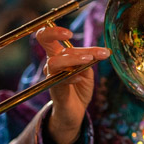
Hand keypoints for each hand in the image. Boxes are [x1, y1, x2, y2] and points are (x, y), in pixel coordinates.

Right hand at [35, 25, 109, 143]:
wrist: (74, 112)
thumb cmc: (80, 88)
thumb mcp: (87, 71)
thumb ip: (89, 60)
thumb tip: (100, 52)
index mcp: (60, 54)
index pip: (52, 37)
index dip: (56, 31)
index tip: (71, 33)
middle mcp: (52, 62)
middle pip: (43, 39)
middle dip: (54, 33)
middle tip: (70, 34)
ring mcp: (52, 76)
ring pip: (55, 61)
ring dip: (73, 58)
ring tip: (89, 60)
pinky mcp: (55, 90)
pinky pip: (60, 80)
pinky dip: (72, 77)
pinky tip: (81, 79)